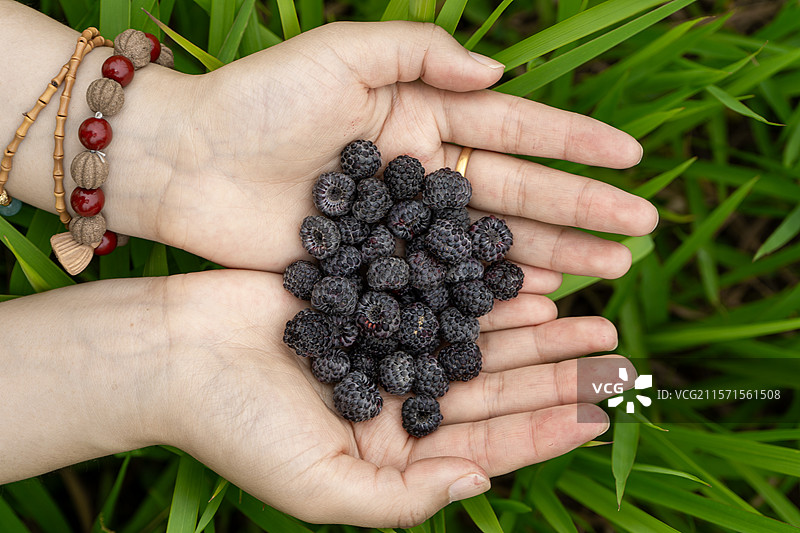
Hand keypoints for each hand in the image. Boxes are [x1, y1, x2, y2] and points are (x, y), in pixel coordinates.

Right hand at [0, 269, 628, 526]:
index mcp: (395, 453)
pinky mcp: (373, 296)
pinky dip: (484, 290)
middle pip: (497, 389)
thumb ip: (405, 498)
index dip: (547, 430)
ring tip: (591, 319)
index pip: (489, 447)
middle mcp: (401, 400)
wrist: (172, 353)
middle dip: (558, 375)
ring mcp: (389, 344)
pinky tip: (528, 283)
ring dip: (535, 331)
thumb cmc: (236, 429)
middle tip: (618, 357)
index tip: (604, 413)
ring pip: (480, 339)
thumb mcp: (321, 488)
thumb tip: (482, 484)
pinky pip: (442, 292)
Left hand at [136, 22, 656, 275]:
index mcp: (424, 116)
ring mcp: (406, 224)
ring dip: (553, 255)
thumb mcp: (344, 53)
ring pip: (492, 242)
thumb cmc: (260, 100)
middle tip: (641, 230)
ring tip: (611, 271)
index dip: (576, 142)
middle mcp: (426, 172)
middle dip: (581, 209)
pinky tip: (539, 300)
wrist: (192, 162)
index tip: (632, 156)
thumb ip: (421, 54)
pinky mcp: (379, 265)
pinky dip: (492, 290)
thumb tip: (500, 73)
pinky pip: (446, 280)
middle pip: (517, 192)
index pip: (517, 127)